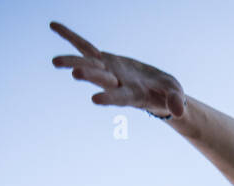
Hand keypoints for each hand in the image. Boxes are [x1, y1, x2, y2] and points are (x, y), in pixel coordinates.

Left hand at [50, 21, 185, 117]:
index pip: (119, 97)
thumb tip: (180, 111)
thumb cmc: (168, 96)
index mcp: (132, 94)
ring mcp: (107, 71)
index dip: (109, 97)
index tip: (95, 99)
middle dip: (89, 75)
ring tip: (54, 62)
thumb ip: (176, 102)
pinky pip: (84, 46)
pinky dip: (70, 36)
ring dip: (71, 61)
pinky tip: (53, 26)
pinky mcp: (104, 59)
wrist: (157, 90)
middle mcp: (116, 84)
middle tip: (75, 73)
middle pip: (101, 79)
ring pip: (88, 64)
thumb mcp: (175, 96)